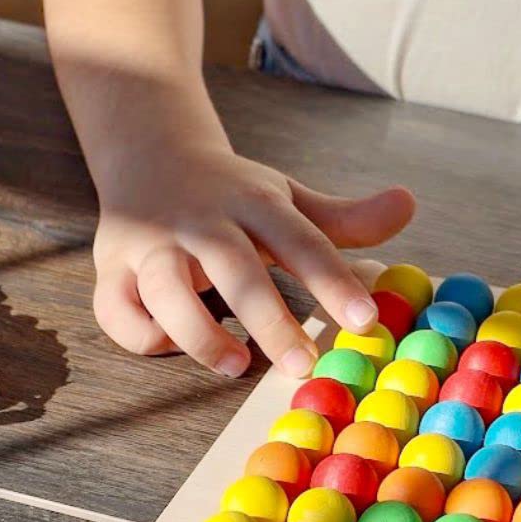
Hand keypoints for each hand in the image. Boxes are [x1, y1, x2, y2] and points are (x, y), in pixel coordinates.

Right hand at [91, 139, 416, 379]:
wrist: (152, 155)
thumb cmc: (232, 194)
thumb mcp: (287, 199)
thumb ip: (344, 218)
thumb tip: (409, 204)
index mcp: (253, 202)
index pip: (301, 240)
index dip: (334, 281)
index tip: (367, 323)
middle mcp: (203, 220)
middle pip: (236, 269)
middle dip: (271, 320)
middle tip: (305, 366)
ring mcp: (152, 243)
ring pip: (167, 291)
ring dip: (199, 332)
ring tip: (237, 365)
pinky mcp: (111, 268)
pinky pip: (119, 311)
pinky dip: (143, 334)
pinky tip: (171, 345)